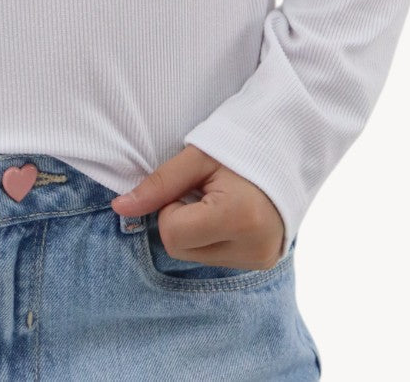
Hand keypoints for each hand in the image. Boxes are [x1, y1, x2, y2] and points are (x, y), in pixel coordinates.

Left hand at [110, 143, 284, 270]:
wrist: (289, 147)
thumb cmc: (239, 145)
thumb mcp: (196, 157)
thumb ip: (157, 185)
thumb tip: (119, 208)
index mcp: (238, 219)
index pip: (172, 234)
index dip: (171, 207)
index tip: (192, 186)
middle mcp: (252, 248)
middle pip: (181, 250)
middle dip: (182, 220)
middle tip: (206, 191)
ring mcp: (260, 260)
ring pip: (195, 257)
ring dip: (197, 230)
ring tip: (221, 201)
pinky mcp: (263, 263)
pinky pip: (216, 258)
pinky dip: (213, 237)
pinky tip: (230, 214)